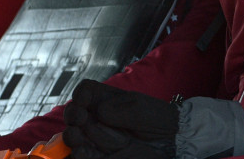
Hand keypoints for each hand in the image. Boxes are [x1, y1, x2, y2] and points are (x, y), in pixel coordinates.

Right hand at [63, 80, 177, 158]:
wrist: (171, 142)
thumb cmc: (158, 119)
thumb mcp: (143, 108)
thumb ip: (122, 108)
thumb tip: (100, 111)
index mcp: (106, 100)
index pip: (85, 92)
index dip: (81, 94)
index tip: (84, 100)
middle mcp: (97, 118)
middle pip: (73, 114)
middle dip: (72, 115)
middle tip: (81, 118)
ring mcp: (97, 139)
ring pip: (73, 137)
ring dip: (71, 136)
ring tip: (78, 136)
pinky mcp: (100, 157)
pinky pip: (82, 157)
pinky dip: (78, 155)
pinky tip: (82, 151)